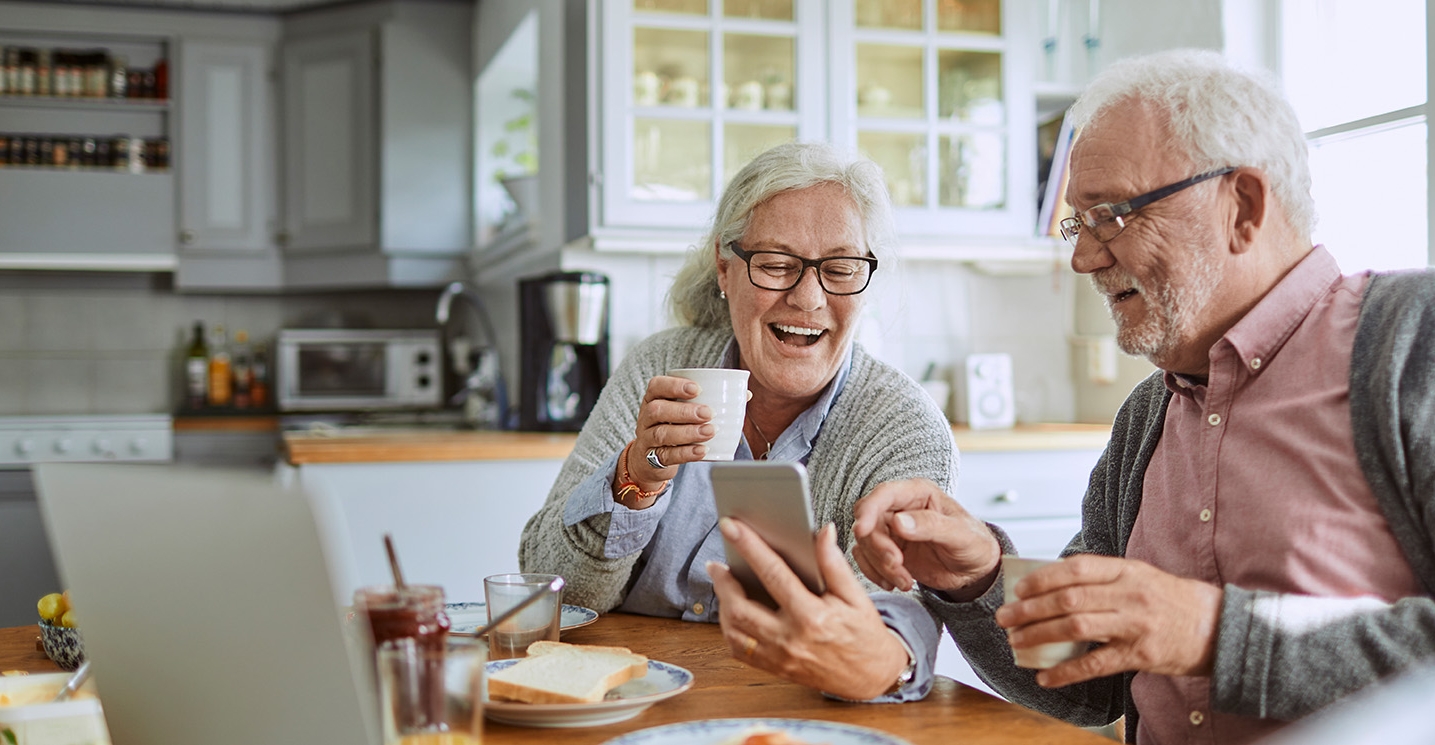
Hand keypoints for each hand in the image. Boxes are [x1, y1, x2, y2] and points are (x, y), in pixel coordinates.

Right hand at [629, 375, 717, 484]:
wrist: (650, 459)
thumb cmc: (674, 426)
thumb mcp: (684, 410)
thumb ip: (710, 400)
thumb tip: (745, 394)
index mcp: (654, 398)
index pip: (657, 386)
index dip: (674, 385)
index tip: (697, 389)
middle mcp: (646, 416)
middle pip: (658, 410)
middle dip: (684, 411)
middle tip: (709, 413)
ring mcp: (646, 438)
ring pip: (661, 434)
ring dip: (688, 432)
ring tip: (710, 431)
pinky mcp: (651, 458)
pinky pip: (666, 455)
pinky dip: (685, 453)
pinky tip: (702, 451)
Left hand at [708, 519, 909, 700]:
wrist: (872, 677)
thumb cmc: (865, 634)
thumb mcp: (856, 596)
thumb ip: (834, 563)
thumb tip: (823, 531)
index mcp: (812, 616)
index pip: (773, 574)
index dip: (750, 546)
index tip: (731, 526)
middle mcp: (791, 639)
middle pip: (741, 608)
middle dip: (723, 582)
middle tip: (716, 563)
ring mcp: (780, 657)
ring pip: (734, 632)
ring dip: (723, 605)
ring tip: (722, 584)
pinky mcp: (775, 668)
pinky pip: (740, 651)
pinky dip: (729, 630)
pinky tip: (732, 612)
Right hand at [851, 479, 1000, 597]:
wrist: (975, 571)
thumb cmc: (974, 545)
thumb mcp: (960, 534)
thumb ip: (931, 525)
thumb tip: (898, 522)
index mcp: (918, 494)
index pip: (884, 495)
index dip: (869, 510)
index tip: (862, 530)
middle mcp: (900, 508)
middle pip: (869, 522)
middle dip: (878, 547)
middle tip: (898, 565)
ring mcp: (892, 530)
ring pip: (866, 543)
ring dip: (880, 565)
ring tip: (905, 581)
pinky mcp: (888, 550)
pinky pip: (866, 559)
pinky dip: (876, 574)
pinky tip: (895, 583)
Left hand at [994, 554, 1221, 686]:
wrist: (1222, 628)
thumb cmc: (1174, 600)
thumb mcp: (1142, 576)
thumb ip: (1105, 579)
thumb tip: (1056, 585)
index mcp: (1127, 571)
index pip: (1077, 569)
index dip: (1043, 578)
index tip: (1019, 589)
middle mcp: (1130, 595)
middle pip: (1069, 599)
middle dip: (1031, 609)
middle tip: (1006, 617)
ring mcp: (1136, 625)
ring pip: (1077, 628)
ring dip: (1041, 635)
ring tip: (1017, 641)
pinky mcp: (1142, 655)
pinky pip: (1096, 664)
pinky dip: (1066, 672)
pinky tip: (1045, 677)